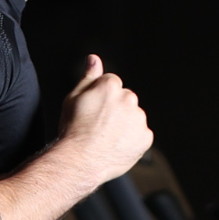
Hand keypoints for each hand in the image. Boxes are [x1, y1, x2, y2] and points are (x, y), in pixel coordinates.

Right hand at [58, 55, 152, 186]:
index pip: (111, 84)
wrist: (81, 160)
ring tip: (106, 137)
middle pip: (125, 99)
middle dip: (115, 109)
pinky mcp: (145, 137)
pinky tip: (115, 145)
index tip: (93, 110)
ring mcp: (139, 119)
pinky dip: (131, 140)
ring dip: (124, 124)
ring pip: (133, 117)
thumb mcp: (73, 98)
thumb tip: (94, 59)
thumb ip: (88, 76)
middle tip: (98, 125)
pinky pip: (140, 135)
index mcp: (111, 86)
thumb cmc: (73, 130)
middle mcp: (129, 99)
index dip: (100, 98)